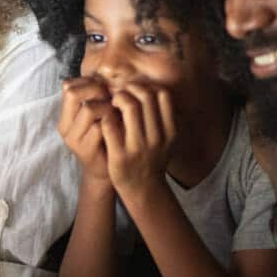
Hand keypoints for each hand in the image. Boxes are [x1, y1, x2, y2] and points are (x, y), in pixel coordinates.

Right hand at [59, 77, 112, 182]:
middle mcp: (65, 125)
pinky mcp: (85, 150)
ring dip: (107, 106)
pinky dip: (113, 122)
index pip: (68, 85)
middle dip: (96, 90)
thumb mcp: (99, 115)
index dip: (89, 81)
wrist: (106, 171)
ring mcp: (73, 139)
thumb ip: (97, 98)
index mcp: (66, 114)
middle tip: (112, 97)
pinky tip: (121, 126)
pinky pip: (100, 127)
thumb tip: (107, 74)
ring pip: (88, 108)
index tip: (105, 88)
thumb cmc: (106, 137)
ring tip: (117, 112)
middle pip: (73, 93)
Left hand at [102, 82, 175, 202]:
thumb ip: (164, 117)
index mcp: (170, 131)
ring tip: (113, 102)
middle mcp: (157, 138)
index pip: (162, 95)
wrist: (143, 189)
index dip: (146, 87)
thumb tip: (151, 88)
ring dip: (118, 98)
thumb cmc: (153, 159)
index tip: (135, 90)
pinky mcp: (120, 156)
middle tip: (120, 93)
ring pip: (129, 106)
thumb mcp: (168, 139)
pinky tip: (105, 117)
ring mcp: (139, 147)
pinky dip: (106, 114)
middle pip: (146, 97)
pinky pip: (110, 123)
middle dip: (130, 88)